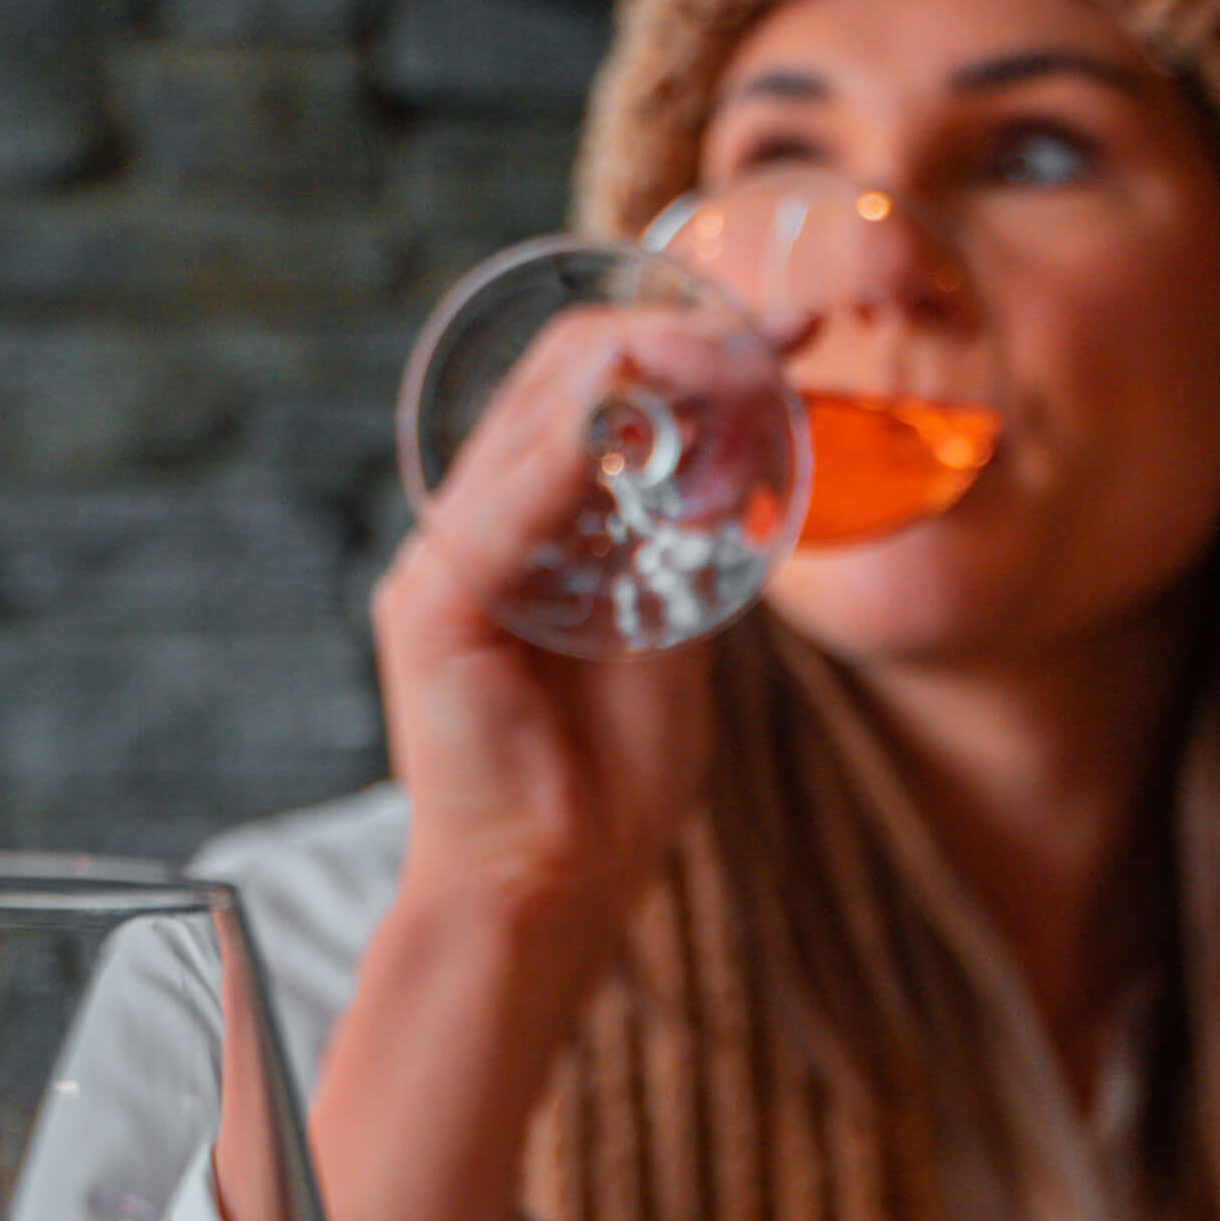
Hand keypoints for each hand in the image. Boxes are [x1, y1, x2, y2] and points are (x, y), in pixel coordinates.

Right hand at [315, 319, 732, 1220]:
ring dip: (638, 373)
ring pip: (535, 418)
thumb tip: (739, 466)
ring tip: (729, 358)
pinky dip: (568, 452)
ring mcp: (446, 559)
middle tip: (777, 327)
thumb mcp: (673, 639)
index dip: (689, 346)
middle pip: (565, 379)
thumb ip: (685, 554)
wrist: (554, 892)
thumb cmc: (610, 789)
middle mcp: (483, 525)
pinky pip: (499, 505)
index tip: (792, 331)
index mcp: (533, 528)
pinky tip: (637, 417)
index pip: (597, 392)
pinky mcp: (427, 607)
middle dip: (676, 338)